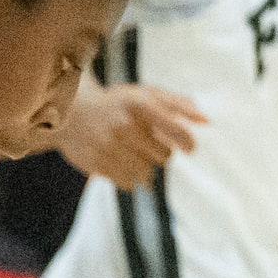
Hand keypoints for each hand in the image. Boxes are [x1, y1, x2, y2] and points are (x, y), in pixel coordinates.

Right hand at [56, 84, 204, 190]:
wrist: (71, 113)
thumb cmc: (117, 104)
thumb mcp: (146, 95)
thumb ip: (178, 104)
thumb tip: (206, 121)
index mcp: (141, 104)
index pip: (177, 131)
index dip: (188, 143)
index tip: (190, 148)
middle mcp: (125, 125)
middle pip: (163, 156)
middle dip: (160, 153)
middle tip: (146, 144)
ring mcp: (109, 146)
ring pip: (145, 172)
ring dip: (143, 166)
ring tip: (131, 154)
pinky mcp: (96, 163)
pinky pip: (126, 182)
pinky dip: (128, 177)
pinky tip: (119, 163)